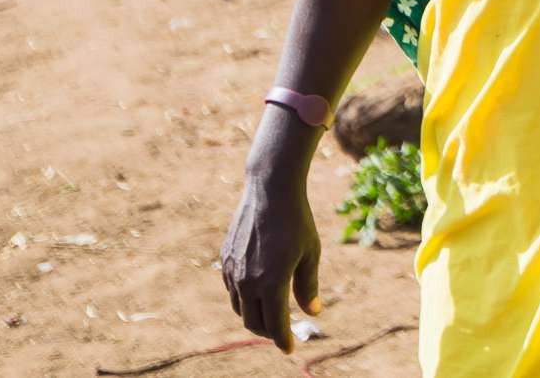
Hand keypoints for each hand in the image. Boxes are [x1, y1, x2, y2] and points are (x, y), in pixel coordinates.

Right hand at [220, 164, 321, 351]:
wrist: (270, 189)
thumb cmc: (297, 220)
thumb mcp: (310, 254)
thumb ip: (308, 286)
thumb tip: (313, 313)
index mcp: (272, 282)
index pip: (275, 324)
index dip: (282, 340)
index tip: (289, 349)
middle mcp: (248, 281)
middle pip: (254, 321)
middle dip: (268, 331)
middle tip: (281, 332)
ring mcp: (233, 270)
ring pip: (240, 307)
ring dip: (254, 315)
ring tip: (270, 314)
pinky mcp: (225, 259)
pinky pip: (232, 289)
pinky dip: (244, 298)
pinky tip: (256, 292)